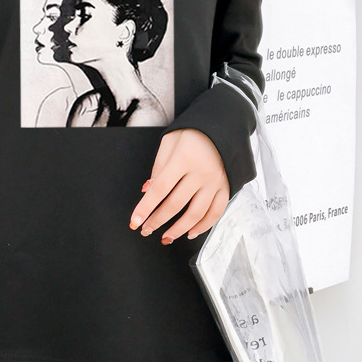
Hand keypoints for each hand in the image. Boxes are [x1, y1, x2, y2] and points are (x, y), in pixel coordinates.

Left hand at [129, 128, 229, 243]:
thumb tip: (147, 190)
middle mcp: (200, 173)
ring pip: (196, 213)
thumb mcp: (169, 142)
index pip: (159, 189)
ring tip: (166, 237)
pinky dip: (204, 226)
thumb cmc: (192, 132)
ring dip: (178, 229)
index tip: (134, 221)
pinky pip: (216, 212)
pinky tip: (191, 232)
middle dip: (157, 221)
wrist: (223, 125)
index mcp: (183, 159)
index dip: (145, 208)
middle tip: (145, 229)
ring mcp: (215, 182)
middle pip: (175, 204)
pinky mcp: (226, 187)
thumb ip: (158, 167)